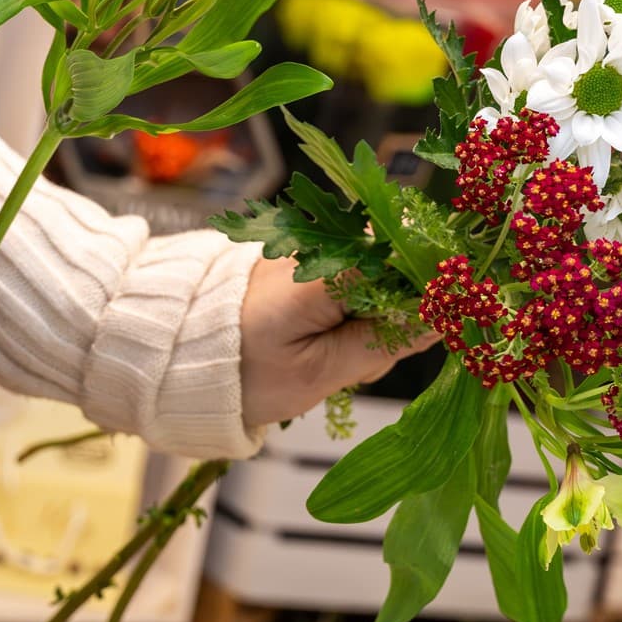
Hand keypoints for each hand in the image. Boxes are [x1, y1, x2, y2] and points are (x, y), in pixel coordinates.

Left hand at [239, 257, 434, 428]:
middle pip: (397, 267)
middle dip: (398, 315)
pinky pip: (352, 286)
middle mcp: (320, 246)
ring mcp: (312, 254)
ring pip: (378, 281)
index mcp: (325, 269)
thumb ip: (383, 343)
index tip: (434, 328)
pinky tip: (329, 348)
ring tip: (337, 362)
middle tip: (364, 361)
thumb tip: (441, 318)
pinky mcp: (307, 268)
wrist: (179, 360)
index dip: (429, 290)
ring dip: (374, 322)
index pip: (407, 254)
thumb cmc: (244, 374)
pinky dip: (352, 319)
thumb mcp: (319, 373)